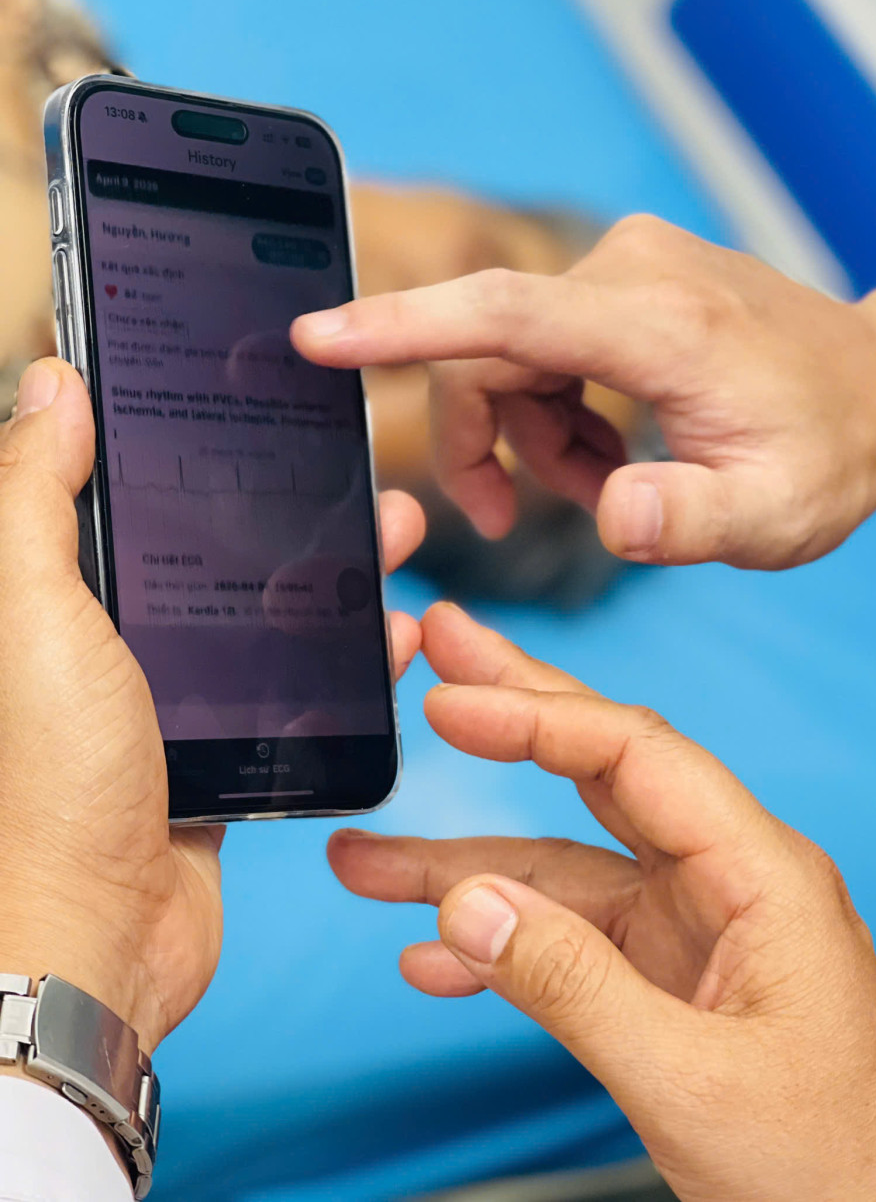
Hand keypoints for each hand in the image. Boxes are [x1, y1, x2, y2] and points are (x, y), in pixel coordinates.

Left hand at [0, 358, 424, 1053]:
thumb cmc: (50, 782)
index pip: (117, 491)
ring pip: (265, 611)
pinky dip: (343, 659)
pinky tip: (390, 629)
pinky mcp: (218, 753)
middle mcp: (109, 640)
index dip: (176, 437)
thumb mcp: (36, 617)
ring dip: (332, 569)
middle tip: (344, 457)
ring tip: (394, 528)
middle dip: (283, 498)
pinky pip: (293, 688)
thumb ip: (34, 499)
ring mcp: (169, 699)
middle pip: (212, 544)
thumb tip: (47, 382)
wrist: (95, 938)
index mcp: (57, 599)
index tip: (234, 385)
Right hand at [292, 214, 875, 569]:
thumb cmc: (829, 453)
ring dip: (533, 431)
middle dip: (485, 442)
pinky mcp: (631, 274)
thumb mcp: (774, 517)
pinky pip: (549, 338)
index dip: (400, 326)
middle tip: (515, 518)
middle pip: (492, 349)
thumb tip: (612, 514)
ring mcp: (632, 263)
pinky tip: (612, 449)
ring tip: (602, 486)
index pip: (502, 313)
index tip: (317, 337)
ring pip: (515, 349)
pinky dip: (558, 405)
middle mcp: (635, 272)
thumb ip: (689, 520)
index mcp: (660, 326)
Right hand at [330, 604, 875, 1201]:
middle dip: (509, 719)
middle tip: (431, 659)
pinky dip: (503, 946)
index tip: (448, 699)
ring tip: (363, 859)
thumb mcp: (691, 1080)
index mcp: (759, 870)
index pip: (633, 754)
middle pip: (598, 773)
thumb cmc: (835, 1164)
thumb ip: (573, 986)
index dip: (535, 717)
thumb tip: (466, 904)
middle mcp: (725, 877)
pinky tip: (434, 960)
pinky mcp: (672, 977)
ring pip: (564, 866)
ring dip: (466, 866)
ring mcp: (695, 927)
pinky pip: (573, 939)